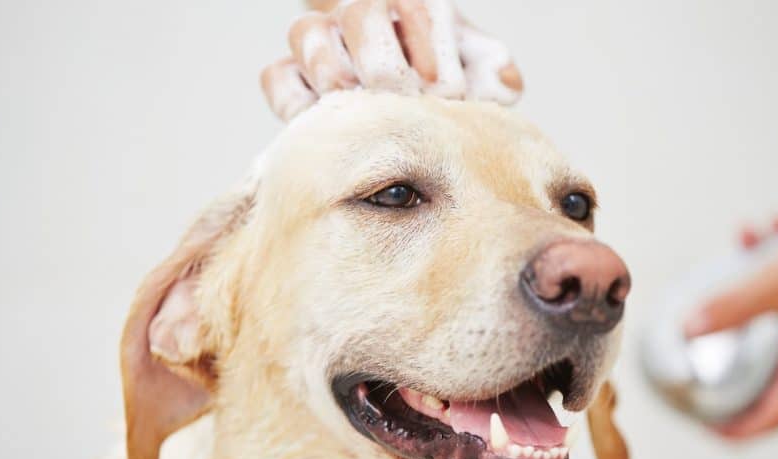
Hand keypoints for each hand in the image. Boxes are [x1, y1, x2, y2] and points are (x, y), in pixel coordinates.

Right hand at [260, 0, 522, 121]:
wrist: (416, 118)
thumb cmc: (452, 90)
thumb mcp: (483, 78)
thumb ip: (495, 74)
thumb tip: (500, 86)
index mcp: (414, 6)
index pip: (417, 4)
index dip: (431, 48)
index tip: (447, 91)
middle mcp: (363, 14)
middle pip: (359, 13)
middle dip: (386, 66)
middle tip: (404, 104)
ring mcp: (323, 43)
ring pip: (308, 33)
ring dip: (338, 78)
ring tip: (367, 115)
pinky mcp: (292, 77)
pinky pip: (277, 77)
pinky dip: (297, 103)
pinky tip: (329, 127)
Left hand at [684, 180, 777, 438]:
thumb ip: (734, 306)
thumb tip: (690, 328)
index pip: (774, 415)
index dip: (739, 428)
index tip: (708, 426)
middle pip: (766, 368)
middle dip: (729, 352)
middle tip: (696, 350)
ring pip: (771, 313)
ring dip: (748, 283)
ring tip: (739, 246)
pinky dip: (769, 259)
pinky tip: (762, 228)